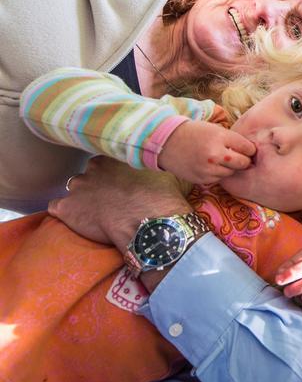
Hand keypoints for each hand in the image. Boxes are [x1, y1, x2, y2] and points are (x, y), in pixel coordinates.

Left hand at [50, 157, 189, 248]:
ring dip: (81, 201)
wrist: (151, 223)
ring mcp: (77, 188)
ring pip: (73, 192)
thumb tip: (164, 161)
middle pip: (88, 176)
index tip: (121, 187)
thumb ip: (155, 165)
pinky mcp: (67, 209)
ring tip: (95, 215)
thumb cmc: (162, 198)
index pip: (105, 163)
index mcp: (114, 158)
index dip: (112, 177)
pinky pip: (55, 208)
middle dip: (96, 187)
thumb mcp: (165, 172)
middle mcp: (92, 169)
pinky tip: (77, 222)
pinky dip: (64, 214)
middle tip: (110, 202)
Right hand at [158, 121, 255, 184]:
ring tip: (219, 159)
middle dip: (244, 160)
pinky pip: (219, 179)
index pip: (248, 148)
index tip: (246, 149)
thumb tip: (253, 152)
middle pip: (243, 163)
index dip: (249, 149)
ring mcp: (208, 168)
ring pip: (232, 173)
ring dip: (230, 168)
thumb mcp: (215, 129)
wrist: (167, 142)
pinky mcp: (202, 179)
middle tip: (238, 157)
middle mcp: (215, 154)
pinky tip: (209, 165)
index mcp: (220, 137)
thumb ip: (233, 139)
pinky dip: (217, 173)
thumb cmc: (195, 133)